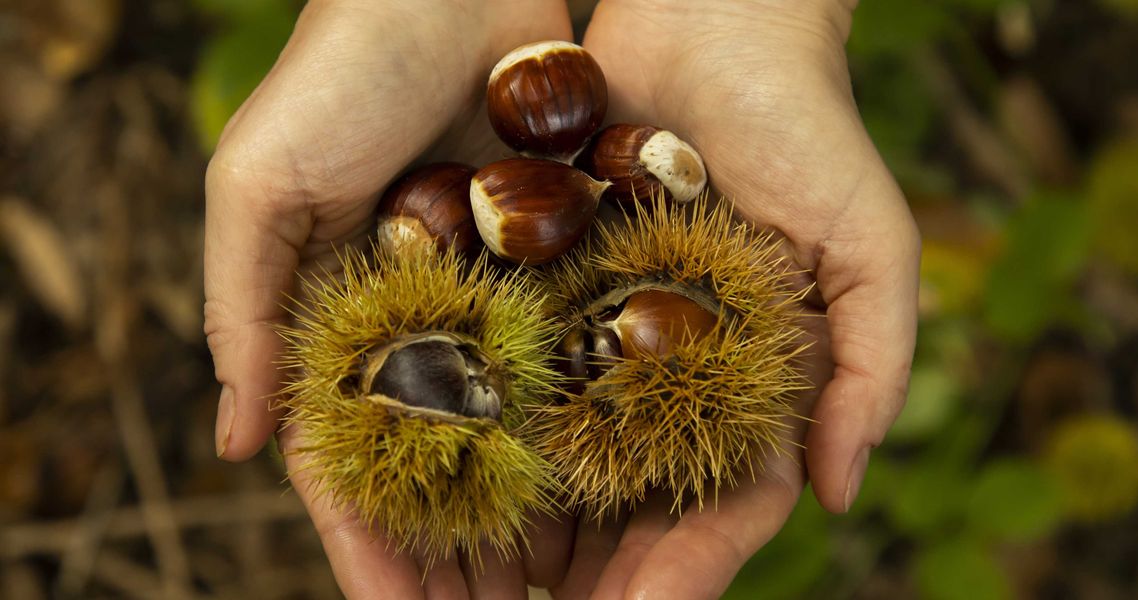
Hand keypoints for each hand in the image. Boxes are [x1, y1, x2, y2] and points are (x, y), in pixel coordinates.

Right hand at [202, 0, 574, 595]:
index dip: (367, 542)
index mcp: (334, 318)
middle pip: (436, 467)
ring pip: (507, 433)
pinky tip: (606, 491)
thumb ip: (242, 308)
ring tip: (552, 588)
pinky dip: (579, 426)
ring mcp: (488, 299)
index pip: (346, 460)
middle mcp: (415, 322)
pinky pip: (567, 359)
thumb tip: (235, 443)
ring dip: (523, 512)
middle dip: (454, 550)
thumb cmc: (339, 70)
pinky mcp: (552, 262)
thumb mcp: (259, 185)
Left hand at [543, 1, 920, 596]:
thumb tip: (839, 491)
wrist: (711, 21)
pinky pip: (520, 371)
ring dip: (536, 528)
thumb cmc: (808, 126)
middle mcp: (677, 374)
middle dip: (603, 575)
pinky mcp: (551, 288)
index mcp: (756, 384)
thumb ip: (872, 366)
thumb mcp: (869, 243)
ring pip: (571, 457)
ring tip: (486, 587)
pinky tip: (448, 479)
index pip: (729, 502)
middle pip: (638, 503)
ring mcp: (610, 336)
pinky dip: (491, 430)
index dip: (690, 567)